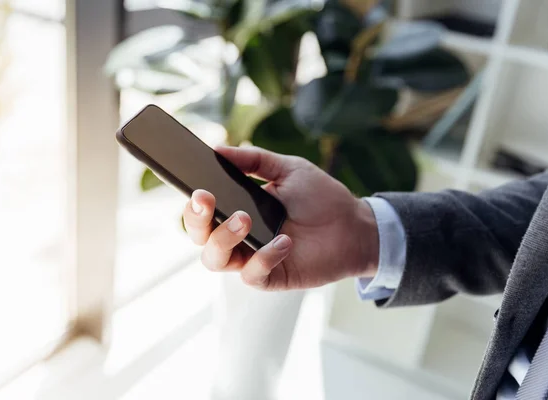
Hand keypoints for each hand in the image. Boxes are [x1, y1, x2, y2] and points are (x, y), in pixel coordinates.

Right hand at [183, 146, 378, 290]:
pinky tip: (283, 241)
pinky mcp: (272, 277)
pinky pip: (252, 275)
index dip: (192, 203)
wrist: (354, 224)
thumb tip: (218, 149)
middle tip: (206, 198)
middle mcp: (238, 237)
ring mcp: (253, 258)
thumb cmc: (320, 197)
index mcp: (237, 210)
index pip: (203, 211)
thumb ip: (255, 160)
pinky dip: (263, 258)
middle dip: (197, 220)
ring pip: (215, 259)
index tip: (194, 186)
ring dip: (224, 238)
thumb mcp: (288, 169)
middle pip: (200, 237)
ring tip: (245, 219)